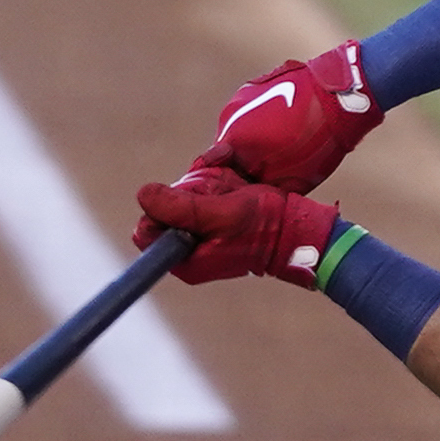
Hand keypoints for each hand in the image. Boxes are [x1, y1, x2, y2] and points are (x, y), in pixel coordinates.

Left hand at [132, 166, 340, 285]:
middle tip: (218, 188)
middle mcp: (188, 248)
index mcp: (184, 260)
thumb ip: (179, 207)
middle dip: (189, 189)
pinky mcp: (214, 217)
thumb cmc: (262, 226)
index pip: (146, 230)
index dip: (161, 207)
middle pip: (164, 207)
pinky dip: (216, 180)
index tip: (191, 199)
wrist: (296, 227)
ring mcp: (201, 231)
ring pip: (184, 194)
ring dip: (206, 180)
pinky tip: (235, 180)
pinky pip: (202, 190)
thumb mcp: (219, 214)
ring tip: (232, 183)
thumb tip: (142, 194)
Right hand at [197, 45, 384, 194]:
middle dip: (243, 163)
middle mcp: (228, 117)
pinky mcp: (253, 86)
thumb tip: (252, 197)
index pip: (216, 172)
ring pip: (239, 130)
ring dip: (253, 142)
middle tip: (267, 173)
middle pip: (227, 150)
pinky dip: (261, 123)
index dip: (230, 185)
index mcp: (233, 141)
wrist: (338, 93)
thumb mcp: (293, 180)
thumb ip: (264, 190)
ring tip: (281, 147)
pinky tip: (284, 126)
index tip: (244, 192)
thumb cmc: (317, 140)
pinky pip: (249, 112)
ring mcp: (240, 97)